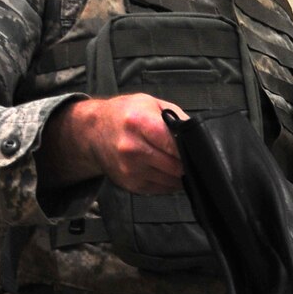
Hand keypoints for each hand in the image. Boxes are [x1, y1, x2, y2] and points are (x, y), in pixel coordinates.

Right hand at [38, 95, 184, 192]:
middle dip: (187, 163)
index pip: (175, 145)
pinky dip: (168, 181)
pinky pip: (161, 189)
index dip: (190, 149)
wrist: (93, 131)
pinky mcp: (131, 185)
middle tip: (190, 156)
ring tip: (175, 161)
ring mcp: (130, 170)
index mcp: (139, 123)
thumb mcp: (151, 104)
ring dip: (179, 174)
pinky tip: (164, 169)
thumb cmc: (125, 114)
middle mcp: (132, 149)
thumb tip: (199, 137)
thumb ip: (177, 118)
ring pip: (171, 180)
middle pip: (176, 166)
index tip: (197, 148)